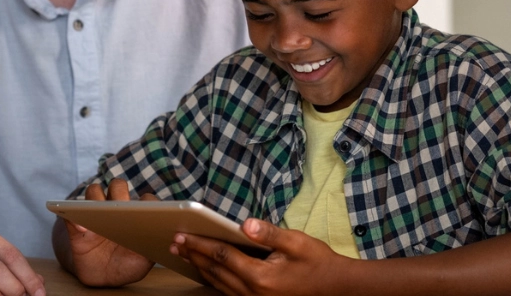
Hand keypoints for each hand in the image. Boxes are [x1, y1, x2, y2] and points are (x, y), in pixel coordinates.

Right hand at [63, 178, 156, 286]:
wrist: (104, 275)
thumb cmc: (129, 264)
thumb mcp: (145, 261)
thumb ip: (156, 250)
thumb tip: (162, 245)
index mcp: (136, 213)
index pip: (144, 198)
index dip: (146, 201)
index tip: (146, 211)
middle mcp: (117, 208)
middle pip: (117, 186)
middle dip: (120, 192)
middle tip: (121, 206)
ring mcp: (96, 214)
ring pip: (93, 192)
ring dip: (95, 199)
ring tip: (98, 213)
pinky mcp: (77, 226)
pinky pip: (70, 215)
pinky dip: (74, 218)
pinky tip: (82, 229)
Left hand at [171, 218, 353, 295]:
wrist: (335, 288)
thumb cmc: (317, 262)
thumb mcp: (296, 242)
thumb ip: (269, 233)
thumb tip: (244, 223)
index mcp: (260, 276)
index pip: (222, 256)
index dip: (200, 243)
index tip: (183, 234)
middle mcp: (253, 292)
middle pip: (214, 271)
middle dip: (193, 255)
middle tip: (174, 242)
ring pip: (218, 283)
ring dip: (199, 267)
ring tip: (183, 254)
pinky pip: (227, 292)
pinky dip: (212, 279)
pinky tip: (206, 270)